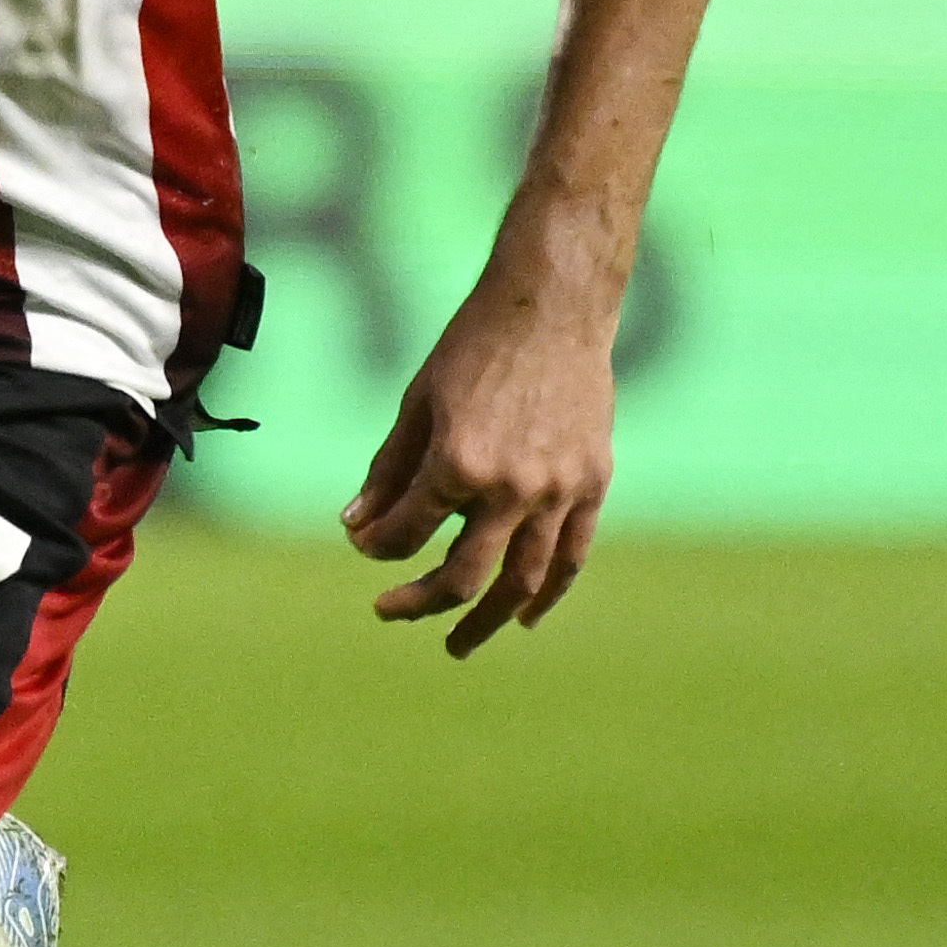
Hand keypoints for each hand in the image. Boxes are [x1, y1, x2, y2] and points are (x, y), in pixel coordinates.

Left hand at [341, 262, 620, 656]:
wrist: (554, 304)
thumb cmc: (476, 344)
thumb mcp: (417, 402)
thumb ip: (388, 470)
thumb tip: (355, 524)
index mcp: (459, 464)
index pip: (406, 533)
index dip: (377, 546)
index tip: (366, 545)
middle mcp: (511, 489)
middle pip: (462, 576)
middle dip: (420, 601)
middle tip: (389, 611)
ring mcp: (557, 491)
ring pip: (521, 581)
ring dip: (484, 619)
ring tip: (458, 642)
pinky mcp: (592, 484)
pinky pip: (570, 557)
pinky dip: (547, 593)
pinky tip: (523, 617)